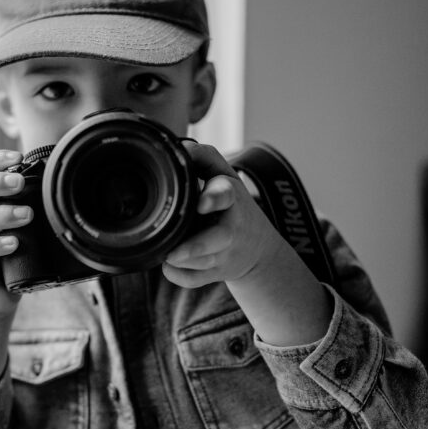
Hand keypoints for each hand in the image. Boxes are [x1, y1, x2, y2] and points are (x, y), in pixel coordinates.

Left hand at [164, 143, 332, 344]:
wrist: (258, 246)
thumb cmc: (232, 205)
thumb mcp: (224, 176)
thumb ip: (204, 157)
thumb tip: (181, 148)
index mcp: (230, 197)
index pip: (225, 194)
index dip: (213, 198)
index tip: (201, 203)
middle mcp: (232, 226)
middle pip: (217, 239)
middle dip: (196, 247)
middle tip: (174, 252)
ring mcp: (226, 252)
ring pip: (200, 262)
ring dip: (180, 260)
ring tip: (169, 251)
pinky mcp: (218, 272)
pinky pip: (194, 280)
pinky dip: (178, 276)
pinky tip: (171, 265)